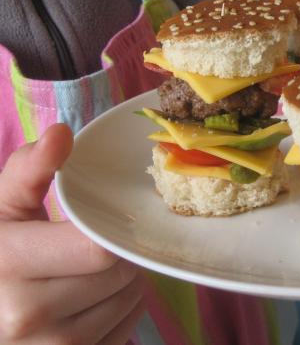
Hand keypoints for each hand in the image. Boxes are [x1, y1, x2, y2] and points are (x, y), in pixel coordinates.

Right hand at [0, 124, 145, 343]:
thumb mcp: (2, 210)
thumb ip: (29, 171)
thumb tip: (62, 133)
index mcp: (7, 265)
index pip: (97, 250)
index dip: (110, 232)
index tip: (104, 223)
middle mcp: (25, 318)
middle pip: (118, 275)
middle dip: (119, 254)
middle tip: (98, 246)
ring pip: (128, 303)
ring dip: (124, 282)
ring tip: (93, 273)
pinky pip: (125, 331)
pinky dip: (121, 312)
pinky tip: (94, 302)